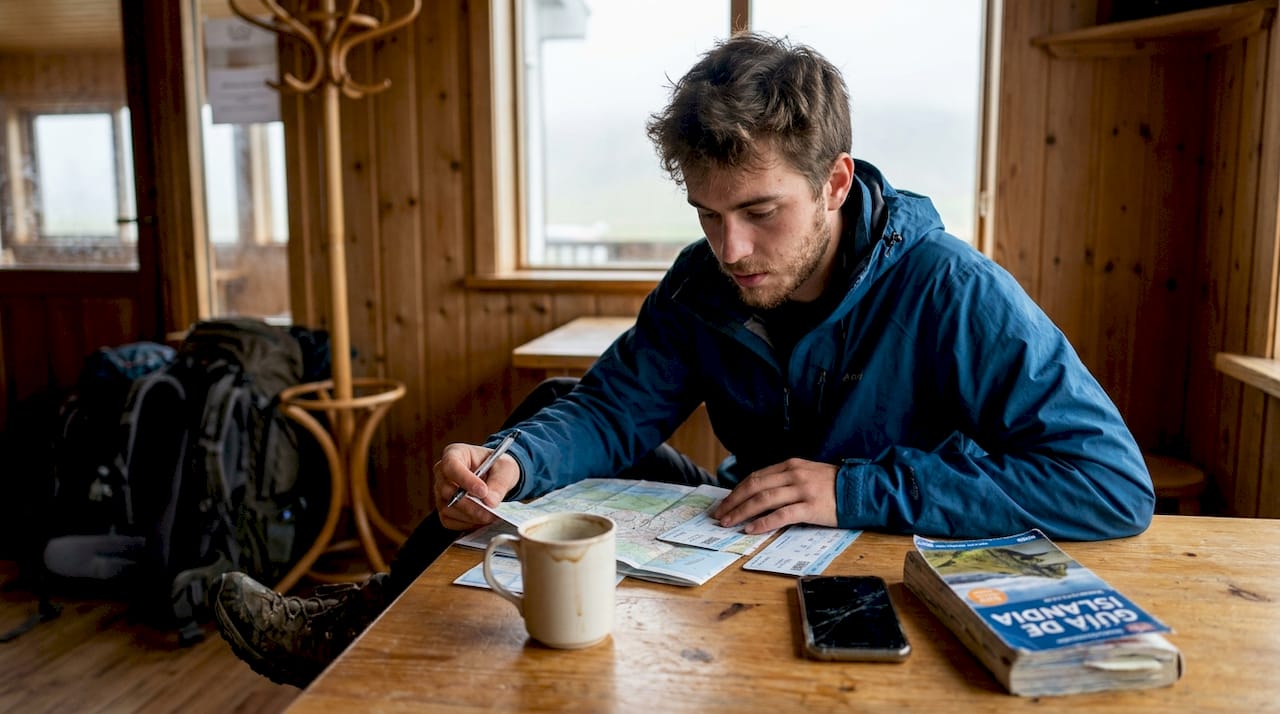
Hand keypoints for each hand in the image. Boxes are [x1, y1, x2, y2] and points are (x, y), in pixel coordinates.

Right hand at [433, 442, 520, 529]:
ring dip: (471, 516)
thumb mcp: (505, 469)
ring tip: (491, 516)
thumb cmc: (497, 467)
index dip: (465, 480)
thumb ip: (499, 483)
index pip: (451, 466)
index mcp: (454, 453)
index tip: (483, 492)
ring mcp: (440, 492)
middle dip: (470, 504)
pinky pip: (450, 521)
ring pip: (447, 508)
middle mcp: (442, 472)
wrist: (496, 477)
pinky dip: (467, 524)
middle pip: (446, 490)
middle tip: (491, 510)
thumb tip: (490, 502)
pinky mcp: (444, 509)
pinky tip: (481, 519)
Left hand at [711, 458, 838, 533]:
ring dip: (742, 511)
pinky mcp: (811, 507)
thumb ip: (786, 479)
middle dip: (733, 501)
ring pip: (763, 499)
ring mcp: (802, 490)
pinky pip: (781, 515)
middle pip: (754, 486)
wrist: (862, 490)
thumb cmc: (834, 485)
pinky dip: (763, 522)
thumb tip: (760, 494)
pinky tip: (751, 529)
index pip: (756, 477)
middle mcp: (793, 474)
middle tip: (719, 515)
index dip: (737, 490)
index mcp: (790, 465)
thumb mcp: (807, 473)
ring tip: (729, 522)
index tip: (725, 503)